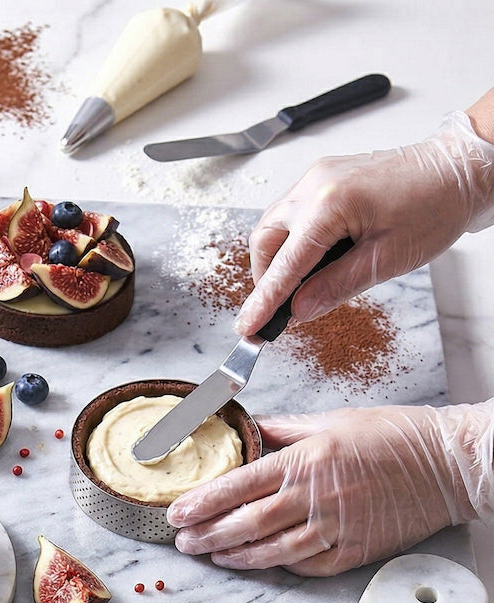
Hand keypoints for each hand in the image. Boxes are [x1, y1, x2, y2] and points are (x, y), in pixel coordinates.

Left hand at [166, 403, 493, 575]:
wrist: (450, 463)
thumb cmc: (392, 435)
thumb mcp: (331, 420)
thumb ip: (282, 429)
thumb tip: (248, 429)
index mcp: (305, 461)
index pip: (240, 485)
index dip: (203, 502)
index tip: (176, 513)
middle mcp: (316, 497)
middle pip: (247, 523)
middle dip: (208, 535)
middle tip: (183, 542)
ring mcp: (336, 527)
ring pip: (273, 551)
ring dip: (236, 556)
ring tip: (212, 555)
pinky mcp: (355, 550)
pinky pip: (307, 565)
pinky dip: (279, 566)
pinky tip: (258, 563)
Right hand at [234, 111, 493, 336]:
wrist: (459, 170)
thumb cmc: (435, 207)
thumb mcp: (386, 260)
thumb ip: (335, 287)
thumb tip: (299, 310)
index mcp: (329, 206)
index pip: (284, 267)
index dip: (263, 303)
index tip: (248, 328)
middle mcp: (314, 186)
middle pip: (264, 241)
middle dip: (265, 279)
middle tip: (275, 310)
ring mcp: (316, 177)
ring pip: (272, 226)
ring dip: (275, 260)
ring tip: (293, 287)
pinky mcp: (323, 176)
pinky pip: (290, 213)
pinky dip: (290, 241)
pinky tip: (308, 259)